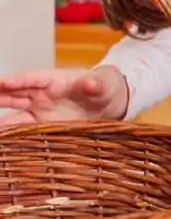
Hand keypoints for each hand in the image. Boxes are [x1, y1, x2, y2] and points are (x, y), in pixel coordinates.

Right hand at [0, 66, 127, 125]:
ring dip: (0, 120)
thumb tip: (90, 83)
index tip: (2, 82)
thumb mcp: (104, 85)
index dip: (17, 81)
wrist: (110, 104)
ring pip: (14, 114)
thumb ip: (96, 84)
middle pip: (13, 94)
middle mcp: (42, 95)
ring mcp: (40, 111)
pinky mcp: (42, 126)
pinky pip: (23, 129)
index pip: (31, 79)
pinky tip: (3, 139)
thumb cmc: (105, 88)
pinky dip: (10, 134)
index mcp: (54, 80)